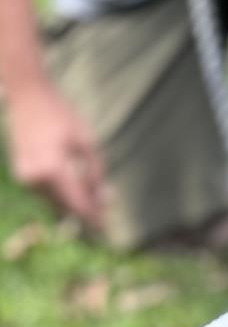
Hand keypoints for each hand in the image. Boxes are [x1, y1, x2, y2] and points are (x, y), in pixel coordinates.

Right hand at [7, 80, 105, 227]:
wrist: (27, 96)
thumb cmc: (61, 115)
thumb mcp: (87, 144)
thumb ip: (95, 175)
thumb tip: (104, 200)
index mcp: (52, 170)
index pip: (77, 205)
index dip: (94, 219)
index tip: (107, 230)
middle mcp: (35, 177)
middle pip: (66, 207)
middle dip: (87, 211)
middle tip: (106, 215)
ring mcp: (25, 177)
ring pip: (56, 202)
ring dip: (75, 203)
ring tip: (96, 196)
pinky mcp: (21, 174)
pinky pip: (46, 193)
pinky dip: (62, 193)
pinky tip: (78, 185)